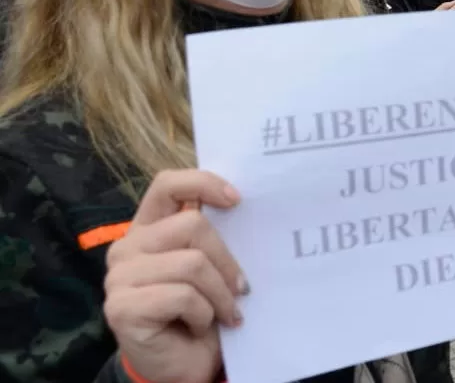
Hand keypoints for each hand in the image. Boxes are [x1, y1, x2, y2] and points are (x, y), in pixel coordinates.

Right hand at [104, 170, 246, 382]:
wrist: (183, 366)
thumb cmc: (200, 312)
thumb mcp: (210, 267)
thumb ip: (211, 237)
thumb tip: (240, 204)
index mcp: (147, 229)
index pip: (167, 185)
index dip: (203, 183)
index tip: (237, 199)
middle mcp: (127, 248)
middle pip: (192, 225)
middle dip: (227, 260)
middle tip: (241, 289)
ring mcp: (119, 278)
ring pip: (192, 263)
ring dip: (220, 294)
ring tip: (225, 313)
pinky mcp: (122, 307)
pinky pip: (182, 296)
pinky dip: (203, 314)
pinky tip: (198, 327)